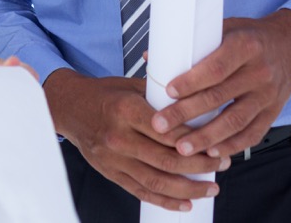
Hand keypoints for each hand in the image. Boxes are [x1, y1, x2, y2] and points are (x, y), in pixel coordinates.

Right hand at [46, 69, 226, 211]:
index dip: (197, 141)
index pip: (168, 132)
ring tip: (211, 188)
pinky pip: (141, 191)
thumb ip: (162, 97)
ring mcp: (113, 158)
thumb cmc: (103, 95)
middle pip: (167, 160)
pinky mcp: (110, 172)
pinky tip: (185, 203)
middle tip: (221, 164)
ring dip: (189, 189)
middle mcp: (118, 136)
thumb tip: (199, 101)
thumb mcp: (131, 86)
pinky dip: (165, 201)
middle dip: (200, 166)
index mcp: (125, 110)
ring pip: (157, 181)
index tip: (217, 144)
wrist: (68, 107)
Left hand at [150, 9, 290, 158]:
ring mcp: (268, 95)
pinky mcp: (274, 112)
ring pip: (235, 121)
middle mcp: (259, 72)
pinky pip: (253, 133)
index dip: (191, 82)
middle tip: (160, 125)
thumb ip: (192, 43)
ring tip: (182, 148)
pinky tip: (212, 152)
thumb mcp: (225, 28)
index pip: (216, 68)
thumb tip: (151, 57)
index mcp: (245, 46)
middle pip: (219, 96)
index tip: (168, 92)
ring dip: (206, 137)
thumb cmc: (250, 36)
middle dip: (186, 113)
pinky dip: (232, 145)